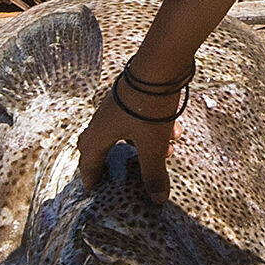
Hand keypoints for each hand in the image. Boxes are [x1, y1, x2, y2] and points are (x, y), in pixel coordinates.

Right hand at [77, 80, 181, 198]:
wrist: (160, 65)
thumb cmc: (148, 107)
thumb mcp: (153, 146)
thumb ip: (154, 174)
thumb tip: (157, 200)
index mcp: (100, 133)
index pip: (88, 160)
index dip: (90, 177)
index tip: (91, 189)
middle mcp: (104, 118)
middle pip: (100, 143)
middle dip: (109, 160)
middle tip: (116, 172)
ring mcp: (119, 104)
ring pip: (126, 131)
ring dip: (143, 144)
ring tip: (166, 153)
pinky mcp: (134, 94)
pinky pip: (140, 118)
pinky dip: (154, 129)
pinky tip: (175, 130)